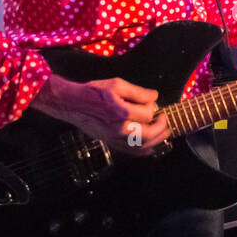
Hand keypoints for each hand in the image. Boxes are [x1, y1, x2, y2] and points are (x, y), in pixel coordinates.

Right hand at [33, 75, 169, 154]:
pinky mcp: (110, 142)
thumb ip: (138, 92)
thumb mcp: (116, 84)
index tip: (152, 101)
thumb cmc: (92, 92)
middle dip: (161, 127)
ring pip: (142, 146)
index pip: (148, 113)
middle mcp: (119, 129)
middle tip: (165, 119)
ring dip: (157, 140)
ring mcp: (114, 138)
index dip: (153, 107)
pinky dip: (144, 151)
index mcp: (121, 113)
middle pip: (149, 134)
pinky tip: (151, 146)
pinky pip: (131, 152)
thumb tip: (154, 97)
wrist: (71, 103)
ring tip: (164, 132)